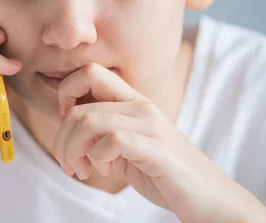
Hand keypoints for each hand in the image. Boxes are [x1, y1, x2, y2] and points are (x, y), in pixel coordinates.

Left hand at [53, 63, 264, 222]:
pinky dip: (97, 159)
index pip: (88, 72)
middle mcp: (141, 106)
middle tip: (69, 163)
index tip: (67, 125)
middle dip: (62, 139)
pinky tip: (105, 171)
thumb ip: (102, 129)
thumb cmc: (163, 172)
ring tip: (83, 171)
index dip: (65, 94)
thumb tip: (67, 123)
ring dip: (74, 151)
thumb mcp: (126, 144)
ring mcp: (150, 126)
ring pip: (88, 122)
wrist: (208, 198)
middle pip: (78, 106)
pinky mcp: (157, 149)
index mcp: (132, 100)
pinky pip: (111, 140)